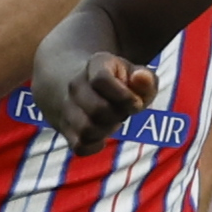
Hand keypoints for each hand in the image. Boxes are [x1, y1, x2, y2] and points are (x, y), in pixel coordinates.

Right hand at [37, 52, 160, 153]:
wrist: (78, 85)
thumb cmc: (117, 83)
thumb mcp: (134, 74)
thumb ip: (145, 79)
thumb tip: (141, 79)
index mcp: (95, 65)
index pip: (101, 80)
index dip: (123, 96)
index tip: (136, 103)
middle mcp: (76, 85)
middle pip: (97, 109)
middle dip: (118, 115)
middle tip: (123, 112)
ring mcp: (67, 107)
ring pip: (86, 130)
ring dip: (106, 131)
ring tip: (113, 123)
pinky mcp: (65, 128)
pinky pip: (80, 146)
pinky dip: (95, 145)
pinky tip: (102, 135)